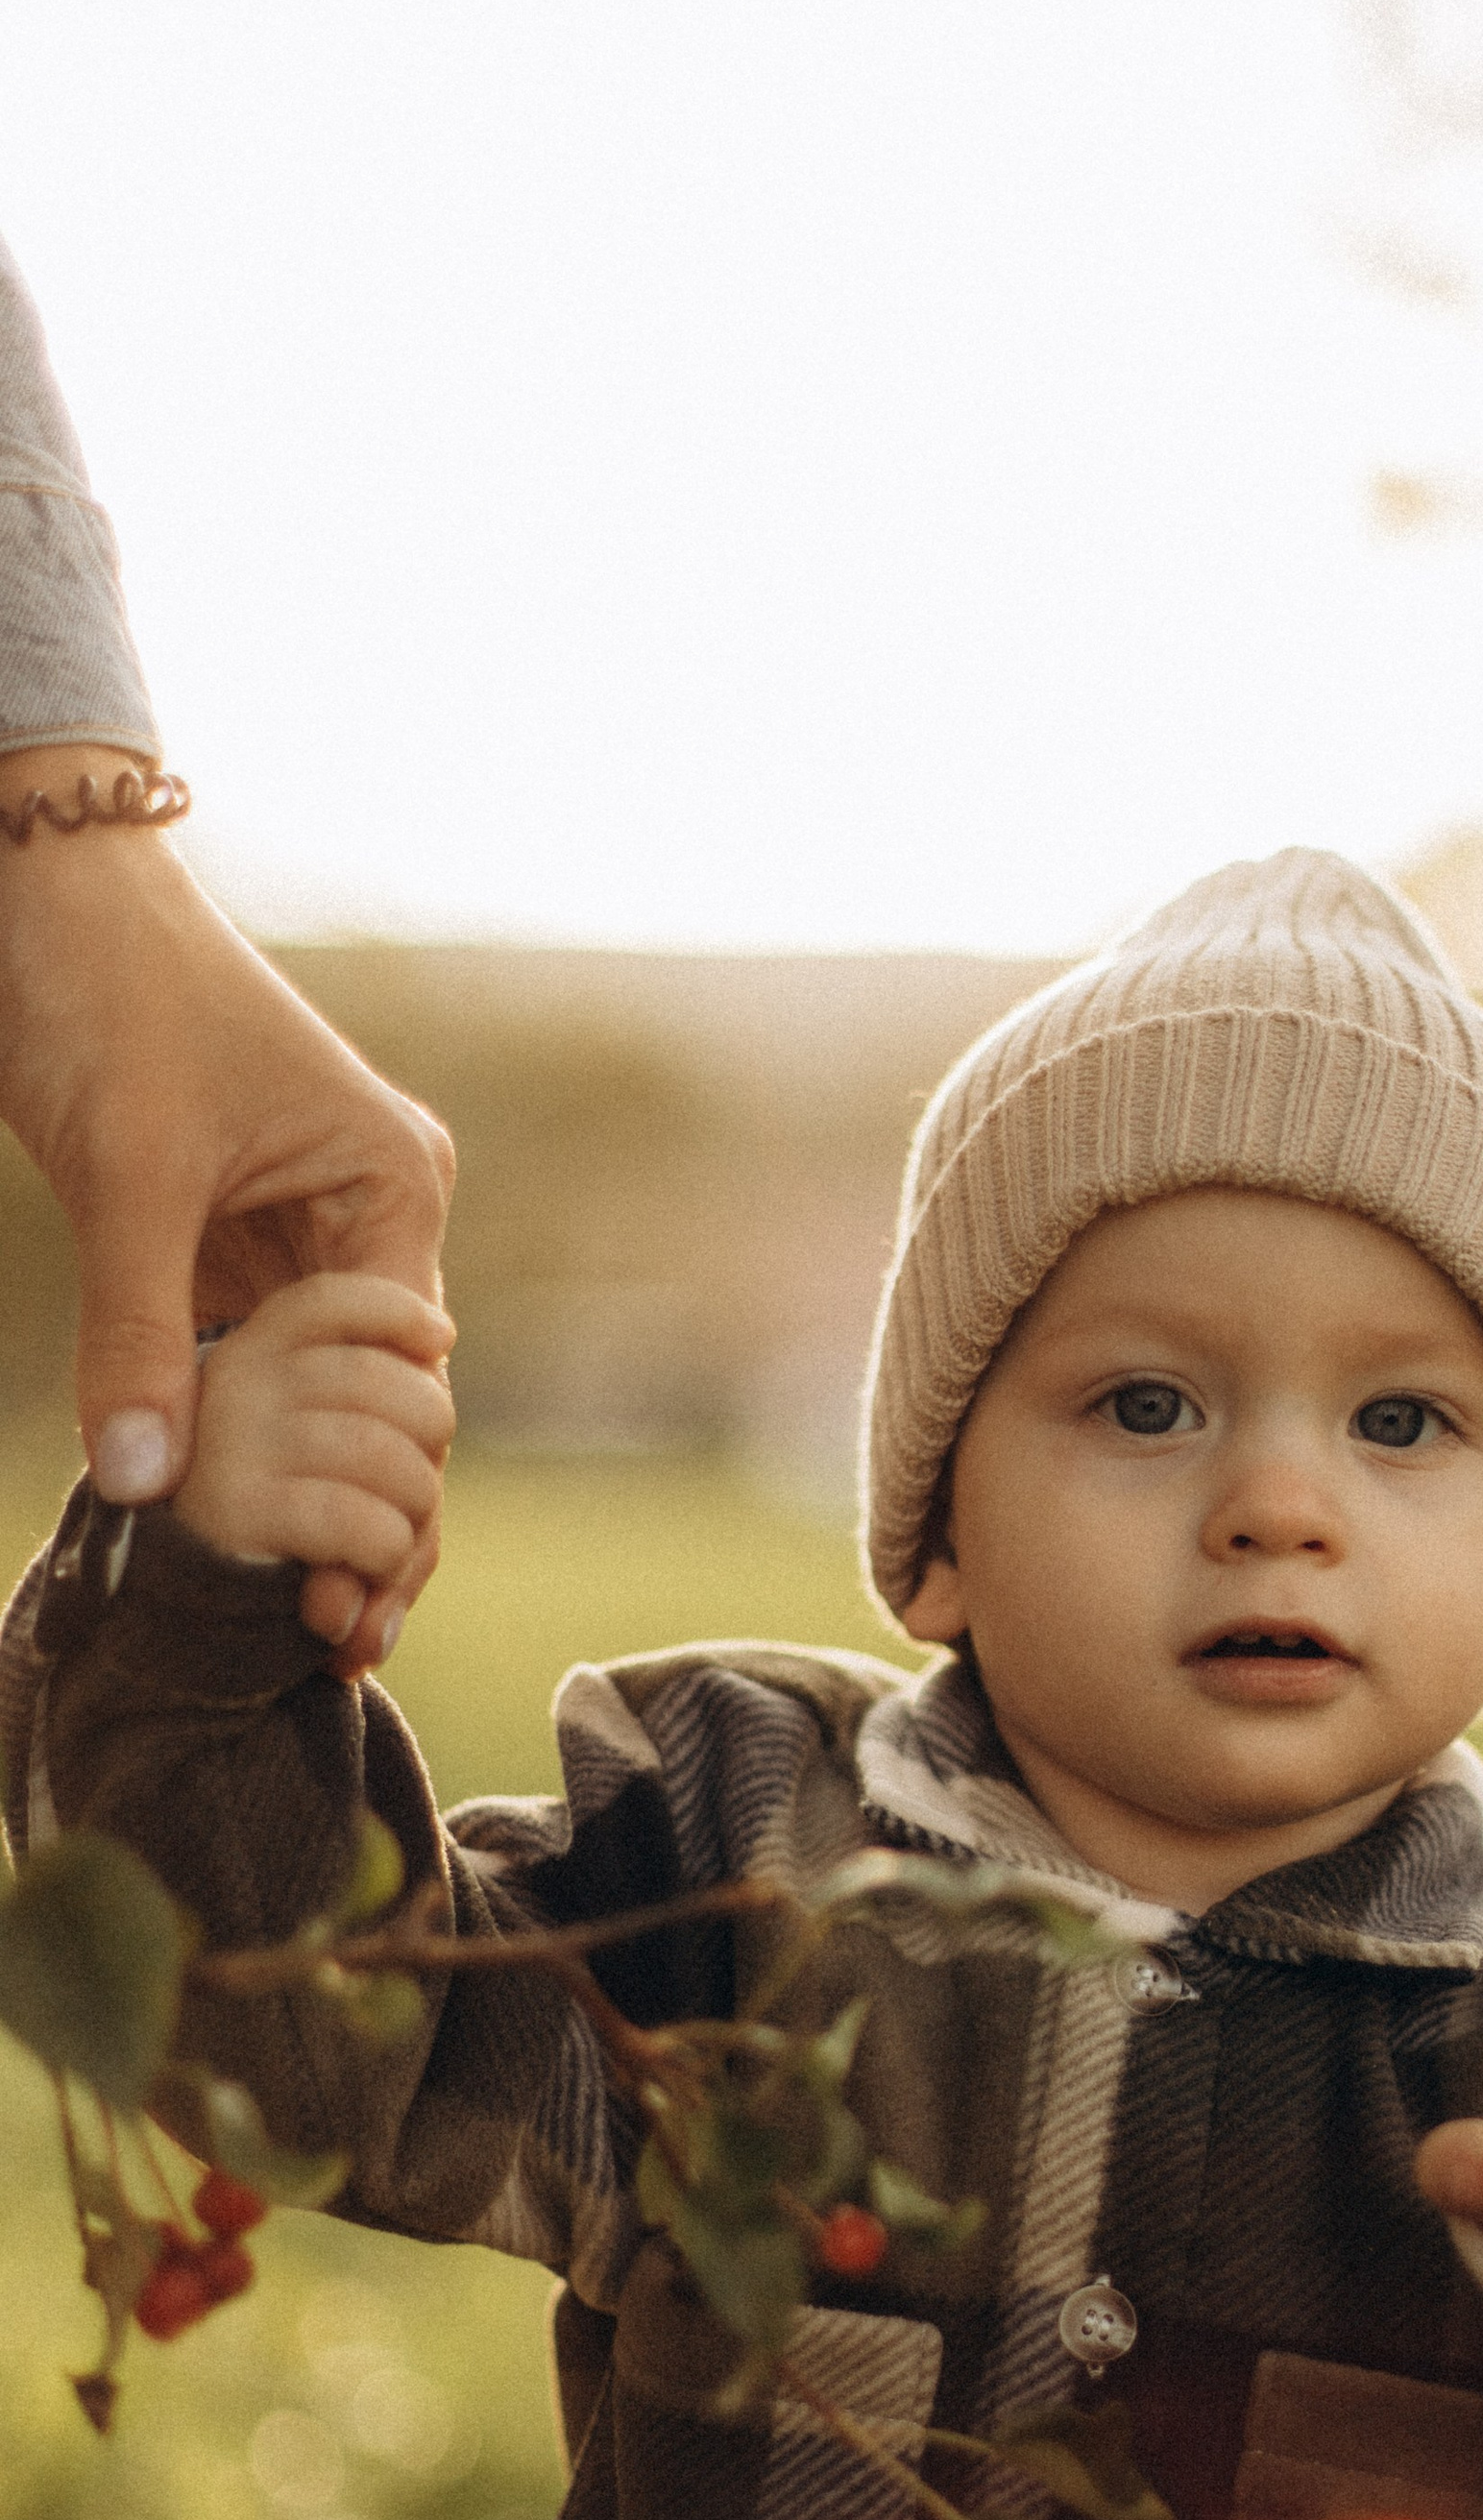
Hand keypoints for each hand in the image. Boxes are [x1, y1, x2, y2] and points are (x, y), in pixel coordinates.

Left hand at [0, 765, 454, 1665]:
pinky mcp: (222, 1238)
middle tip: (337, 1636)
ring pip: (316, 1393)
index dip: (390, 1491)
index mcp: (388, 1183)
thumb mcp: (127, 1170)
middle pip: (379, 1400)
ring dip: (306, 1496)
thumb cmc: (103, 991)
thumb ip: (136, 1328)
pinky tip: (241, 1534)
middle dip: (365, 1517)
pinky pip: (247, 1361)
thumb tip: (143, 1484)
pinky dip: (241, 1442)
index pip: (408, 1371)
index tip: (356, 1597)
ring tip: (311, 1618)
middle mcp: (364, 1211)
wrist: (32, 882)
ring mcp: (295, 1228)